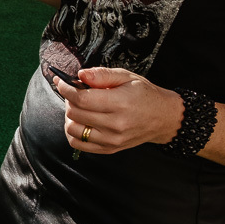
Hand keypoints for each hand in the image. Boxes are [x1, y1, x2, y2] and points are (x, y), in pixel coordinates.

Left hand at [53, 67, 184, 155]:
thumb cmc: (144, 94)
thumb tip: (80, 74)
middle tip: (74, 92)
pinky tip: (80, 121)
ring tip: (78, 107)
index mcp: (119, 103)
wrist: (163, 117)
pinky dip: (74, 132)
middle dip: (68, 99)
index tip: (61, 82)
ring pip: (73, 130)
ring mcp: (111, 140)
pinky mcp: (109, 149)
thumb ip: (101, 74)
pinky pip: (79, 144)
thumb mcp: (126, 76)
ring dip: (70, 116)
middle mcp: (115, 125)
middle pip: (75, 113)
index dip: (66, 89)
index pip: (81, 99)